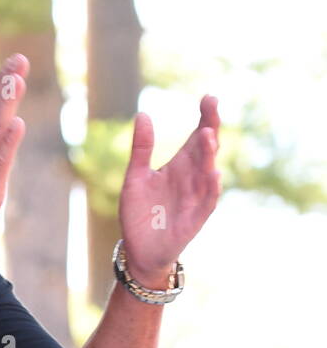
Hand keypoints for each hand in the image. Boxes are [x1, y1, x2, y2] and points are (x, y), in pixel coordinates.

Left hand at [119, 96, 221, 285]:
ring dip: (210, 155)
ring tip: (208, 136)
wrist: (140, 250)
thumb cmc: (139, 213)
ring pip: (208, 172)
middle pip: (206, 149)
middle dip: (210, 128)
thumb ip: (142, 149)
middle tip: (211, 107)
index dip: (204, 117)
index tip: (207, 97)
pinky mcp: (195, 218)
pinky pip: (208, 201)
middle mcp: (192, 177)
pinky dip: (211, 188)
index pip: (196, 137)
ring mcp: (196, 197)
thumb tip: (143, 115)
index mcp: (179, 165)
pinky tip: (212, 174)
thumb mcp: (136, 177)